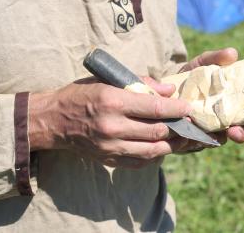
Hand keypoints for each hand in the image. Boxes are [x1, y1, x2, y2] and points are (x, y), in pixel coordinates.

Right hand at [28, 78, 192, 168]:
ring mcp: (111, 147)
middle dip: (179, 127)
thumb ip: (140, 83)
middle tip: (190, 122)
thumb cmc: (80, 95)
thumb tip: (168, 91)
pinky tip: (161, 146)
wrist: (53, 121)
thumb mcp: (107, 81)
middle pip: (157, 131)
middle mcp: (113, 126)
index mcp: (113, 102)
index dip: (176, 109)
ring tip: (182, 137)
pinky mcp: (109, 160)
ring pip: (153, 150)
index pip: (154, 107)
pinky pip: (140, 162)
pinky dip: (155, 155)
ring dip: (171, 144)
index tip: (189, 108)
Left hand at [179, 48, 243, 146]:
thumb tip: (233, 53)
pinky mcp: (192, 138)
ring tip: (217, 133)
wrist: (161, 91)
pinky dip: (198, 140)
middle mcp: (226, 118)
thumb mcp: (200, 64)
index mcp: (234, 100)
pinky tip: (193, 135)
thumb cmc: (187, 77)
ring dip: (221, 138)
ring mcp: (210, 130)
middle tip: (238, 131)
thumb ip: (214, 58)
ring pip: (223, 139)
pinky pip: (198, 143)